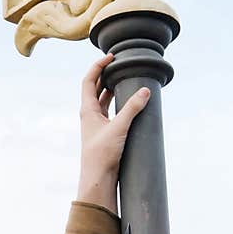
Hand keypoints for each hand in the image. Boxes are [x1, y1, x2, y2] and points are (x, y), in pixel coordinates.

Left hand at [77, 53, 150, 211]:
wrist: (98, 177)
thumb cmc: (102, 154)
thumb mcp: (120, 128)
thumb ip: (132, 108)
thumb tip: (145, 90)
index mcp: (87, 110)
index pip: (88, 81)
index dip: (98, 66)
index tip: (111, 56)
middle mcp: (89, 115)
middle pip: (94, 87)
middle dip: (105, 73)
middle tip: (119, 62)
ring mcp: (96, 123)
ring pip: (102, 99)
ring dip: (111, 86)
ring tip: (124, 75)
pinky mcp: (104, 131)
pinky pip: (109, 110)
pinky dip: (117, 100)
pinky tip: (127, 98)